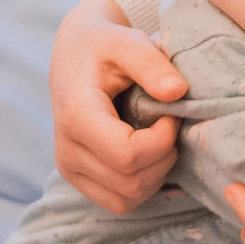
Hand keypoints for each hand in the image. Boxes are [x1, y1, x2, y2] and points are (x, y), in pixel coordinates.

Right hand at [50, 0, 186, 212]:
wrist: (75, 53)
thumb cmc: (104, 45)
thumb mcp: (127, 41)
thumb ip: (151, 63)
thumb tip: (178, 92)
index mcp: (76, 116)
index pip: (127, 156)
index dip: (161, 141)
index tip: (171, 115)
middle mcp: (66, 150)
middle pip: (131, 182)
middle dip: (163, 158)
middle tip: (168, 126)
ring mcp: (69, 168)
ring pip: (127, 198)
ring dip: (155, 174)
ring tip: (157, 139)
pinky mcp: (78, 178)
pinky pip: (120, 202)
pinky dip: (143, 185)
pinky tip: (148, 155)